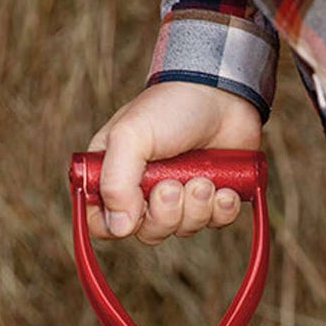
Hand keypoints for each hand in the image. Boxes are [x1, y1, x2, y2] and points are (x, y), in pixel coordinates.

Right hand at [87, 81, 262, 244]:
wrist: (223, 92)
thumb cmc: (171, 106)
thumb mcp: (130, 136)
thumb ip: (116, 182)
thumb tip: (119, 229)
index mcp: (114, 176)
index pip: (101, 223)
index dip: (115, 226)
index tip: (134, 208)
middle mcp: (143, 191)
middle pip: (146, 232)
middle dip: (165, 213)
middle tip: (174, 184)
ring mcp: (179, 196)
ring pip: (181, 230)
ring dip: (196, 207)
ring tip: (203, 178)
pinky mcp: (210, 198)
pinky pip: (214, 223)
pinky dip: (221, 210)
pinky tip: (224, 188)